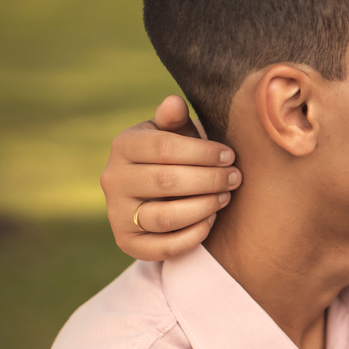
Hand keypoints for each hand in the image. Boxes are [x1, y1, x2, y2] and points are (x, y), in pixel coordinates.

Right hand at [100, 96, 241, 261]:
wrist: (152, 193)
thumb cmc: (171, 155)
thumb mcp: (172, 133)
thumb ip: (174, 119)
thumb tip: (174, 102)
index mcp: (123, 146)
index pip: (164, 147)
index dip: (202, 152)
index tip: (230, 155)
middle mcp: (112, 179)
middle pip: (166, 181)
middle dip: (209, 179)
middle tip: (236, 178)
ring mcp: (117, 214)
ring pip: (165, 216)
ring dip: (204, 207)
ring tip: (226, 197)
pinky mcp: (128, 243)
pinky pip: (165, 246)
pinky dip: (194, 234)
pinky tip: (212, 219)